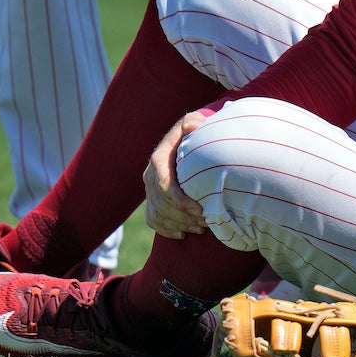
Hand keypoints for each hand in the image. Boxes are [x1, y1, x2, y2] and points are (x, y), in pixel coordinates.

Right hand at [143, 111, 208, 238]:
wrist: (184, 140)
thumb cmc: (193, 132)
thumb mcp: (193, 122)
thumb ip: (193, 122)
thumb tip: (193, 126)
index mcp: (158, 160)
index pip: (165, 187)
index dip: (181, 201)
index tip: (201, 209)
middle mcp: (149, 176)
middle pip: (162, 205)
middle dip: (184, 217)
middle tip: (206, 222)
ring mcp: (149, 189)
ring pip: (158, 215)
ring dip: (179, 225)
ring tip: (201, 228)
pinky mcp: (151, 199)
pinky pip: (153, 220)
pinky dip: (165, 230)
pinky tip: (183, 234)